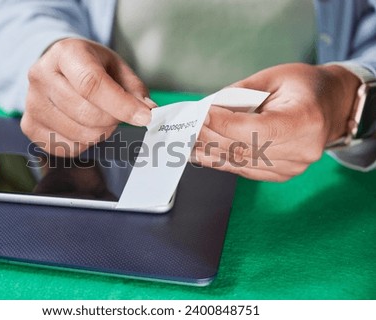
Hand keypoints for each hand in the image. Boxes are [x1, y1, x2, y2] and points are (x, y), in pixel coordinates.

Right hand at [21, 38, 154, 156]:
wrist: (58, 67)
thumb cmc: (90, 66)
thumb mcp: (115, 67)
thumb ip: (133, 89)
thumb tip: (148, 111)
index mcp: (65, 53)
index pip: (92, 84)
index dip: (121, 105)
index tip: (144, 117)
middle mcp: (41, 76)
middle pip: (86, 113)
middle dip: (113, 120)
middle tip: (119, 114)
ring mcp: (32, 103)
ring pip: (79, 135)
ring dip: (101, 133)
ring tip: (101, 118)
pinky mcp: (29, 126)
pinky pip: (67, 148)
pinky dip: (84, 144)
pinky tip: (85, 127)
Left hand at [195, 63, 359, 181]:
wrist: (331, 106)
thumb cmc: (305, 87)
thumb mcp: (274, 77)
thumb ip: (240, 93)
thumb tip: (207, 108)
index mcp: (305, 121)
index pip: (255, 129)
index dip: (223, 123)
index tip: (200, 115)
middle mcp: (301, 150)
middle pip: (244, 148)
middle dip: (210, 137)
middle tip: (186, 127)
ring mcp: (292, 167)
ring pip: (240, 163)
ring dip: (209, 152)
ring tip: (186, 141)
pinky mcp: (282, 174)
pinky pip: (245, 170)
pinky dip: (221, 162)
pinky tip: (202, 153)